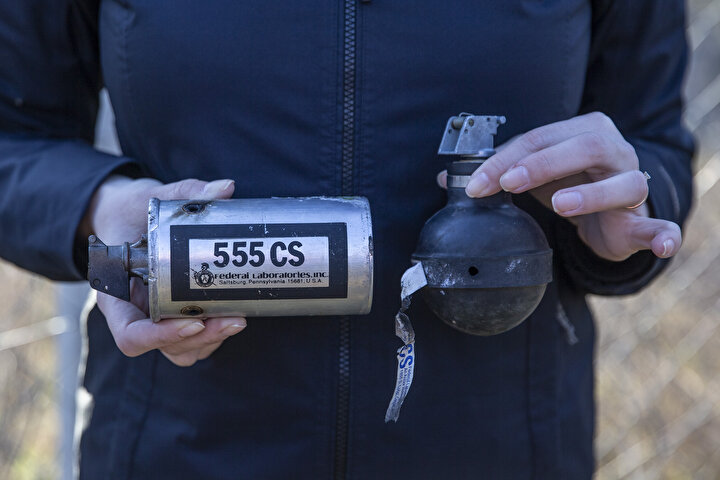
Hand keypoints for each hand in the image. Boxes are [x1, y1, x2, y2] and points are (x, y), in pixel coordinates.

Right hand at [83, 176, 246, 365]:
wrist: (125, 217)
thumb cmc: (128, 211)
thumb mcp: (147, 196)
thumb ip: (184, 192)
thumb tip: (225, 188)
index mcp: (117, 293)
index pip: (130, 334)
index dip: (161, 336)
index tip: (194, 321)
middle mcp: (136, 313)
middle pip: (166, 347)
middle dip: (202, 337)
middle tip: (234, 319)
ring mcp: (157, 318)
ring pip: (183, 350)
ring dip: (212, 340)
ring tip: (237, 318)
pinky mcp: (176, 315)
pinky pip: (195, 341)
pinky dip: (214, 335)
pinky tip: (234, 313)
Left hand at [438, 112, 681, 261]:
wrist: (609, 214)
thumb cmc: (569, 185)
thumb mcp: (533, 175)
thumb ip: (497, 173)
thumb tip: (448, 181)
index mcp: (583, 133)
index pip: (540, 138)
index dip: (506, 159)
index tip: (477, 184)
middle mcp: (614, 152)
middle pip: (584, 147)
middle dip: (541, 164)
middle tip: (508, 183)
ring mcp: (634, 185)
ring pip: (625, 183)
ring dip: (594, 194)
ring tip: (562, 205)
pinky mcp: (644, 220)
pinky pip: (661, 225)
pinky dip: (664, 233)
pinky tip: (661, 243)